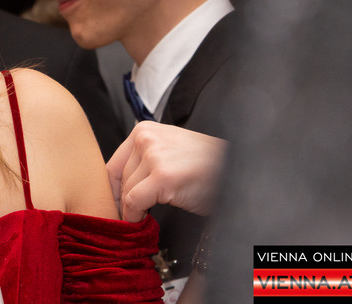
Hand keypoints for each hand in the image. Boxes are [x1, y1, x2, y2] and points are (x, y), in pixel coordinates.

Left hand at [106, 121, 226, 221]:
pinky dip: (135, 216)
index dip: (113, 190)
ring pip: (127, 191)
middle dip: (124, 201)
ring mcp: (154, 156)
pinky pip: (135, 202)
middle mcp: (146, 139)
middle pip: (120, 179)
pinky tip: (143, 220)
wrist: (238, 170)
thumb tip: (120, 187)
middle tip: (131, 216)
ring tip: (143, 218)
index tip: (115, 205)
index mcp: (143, 130)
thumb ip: (143, 161)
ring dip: (132, 210)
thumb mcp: (168, 152)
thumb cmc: (207, 165)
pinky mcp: (162, 177)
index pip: (114, 164)